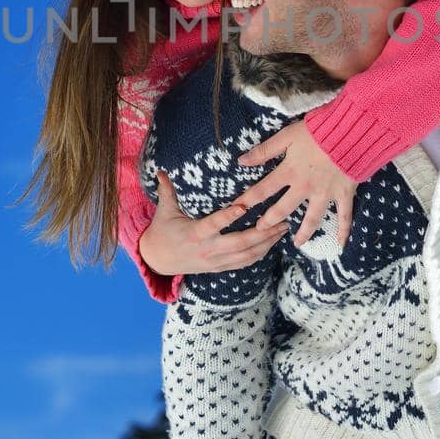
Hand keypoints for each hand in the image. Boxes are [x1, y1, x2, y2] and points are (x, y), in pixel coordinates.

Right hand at [137, 170, 287, 275]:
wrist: (158, 261)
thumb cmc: (162, 232)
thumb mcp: (164, 211)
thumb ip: (166, 191)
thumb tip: (161, 170)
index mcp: (195, 233)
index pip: (214, 224)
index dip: (228, 217)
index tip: (244, 206)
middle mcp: (208, 249)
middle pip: (239, 244)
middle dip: (262, 233)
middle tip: (280, 220)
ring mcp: (215, 261)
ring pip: (245, 256)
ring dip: (266, 244)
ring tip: (282, 230)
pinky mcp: (219, 268)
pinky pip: (243, 263)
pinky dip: (259, 254)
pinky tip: (272, 244)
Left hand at [235, 120, 358, 247]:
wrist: (351, 131)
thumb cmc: (318, 130)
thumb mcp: (287, 136)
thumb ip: (265, 150)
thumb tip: (241, 161)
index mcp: (289, 172)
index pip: (263, 189)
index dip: (248, 199)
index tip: (237, 209)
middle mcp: (305, 187)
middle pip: (284, 209)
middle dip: (270, 221)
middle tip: (260, 230)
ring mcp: (325, 193)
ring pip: (312, 218)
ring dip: (303, 232)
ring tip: (296, 243)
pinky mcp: (344, 193)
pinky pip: (344, 215)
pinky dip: (343, 230)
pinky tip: (340, 244)